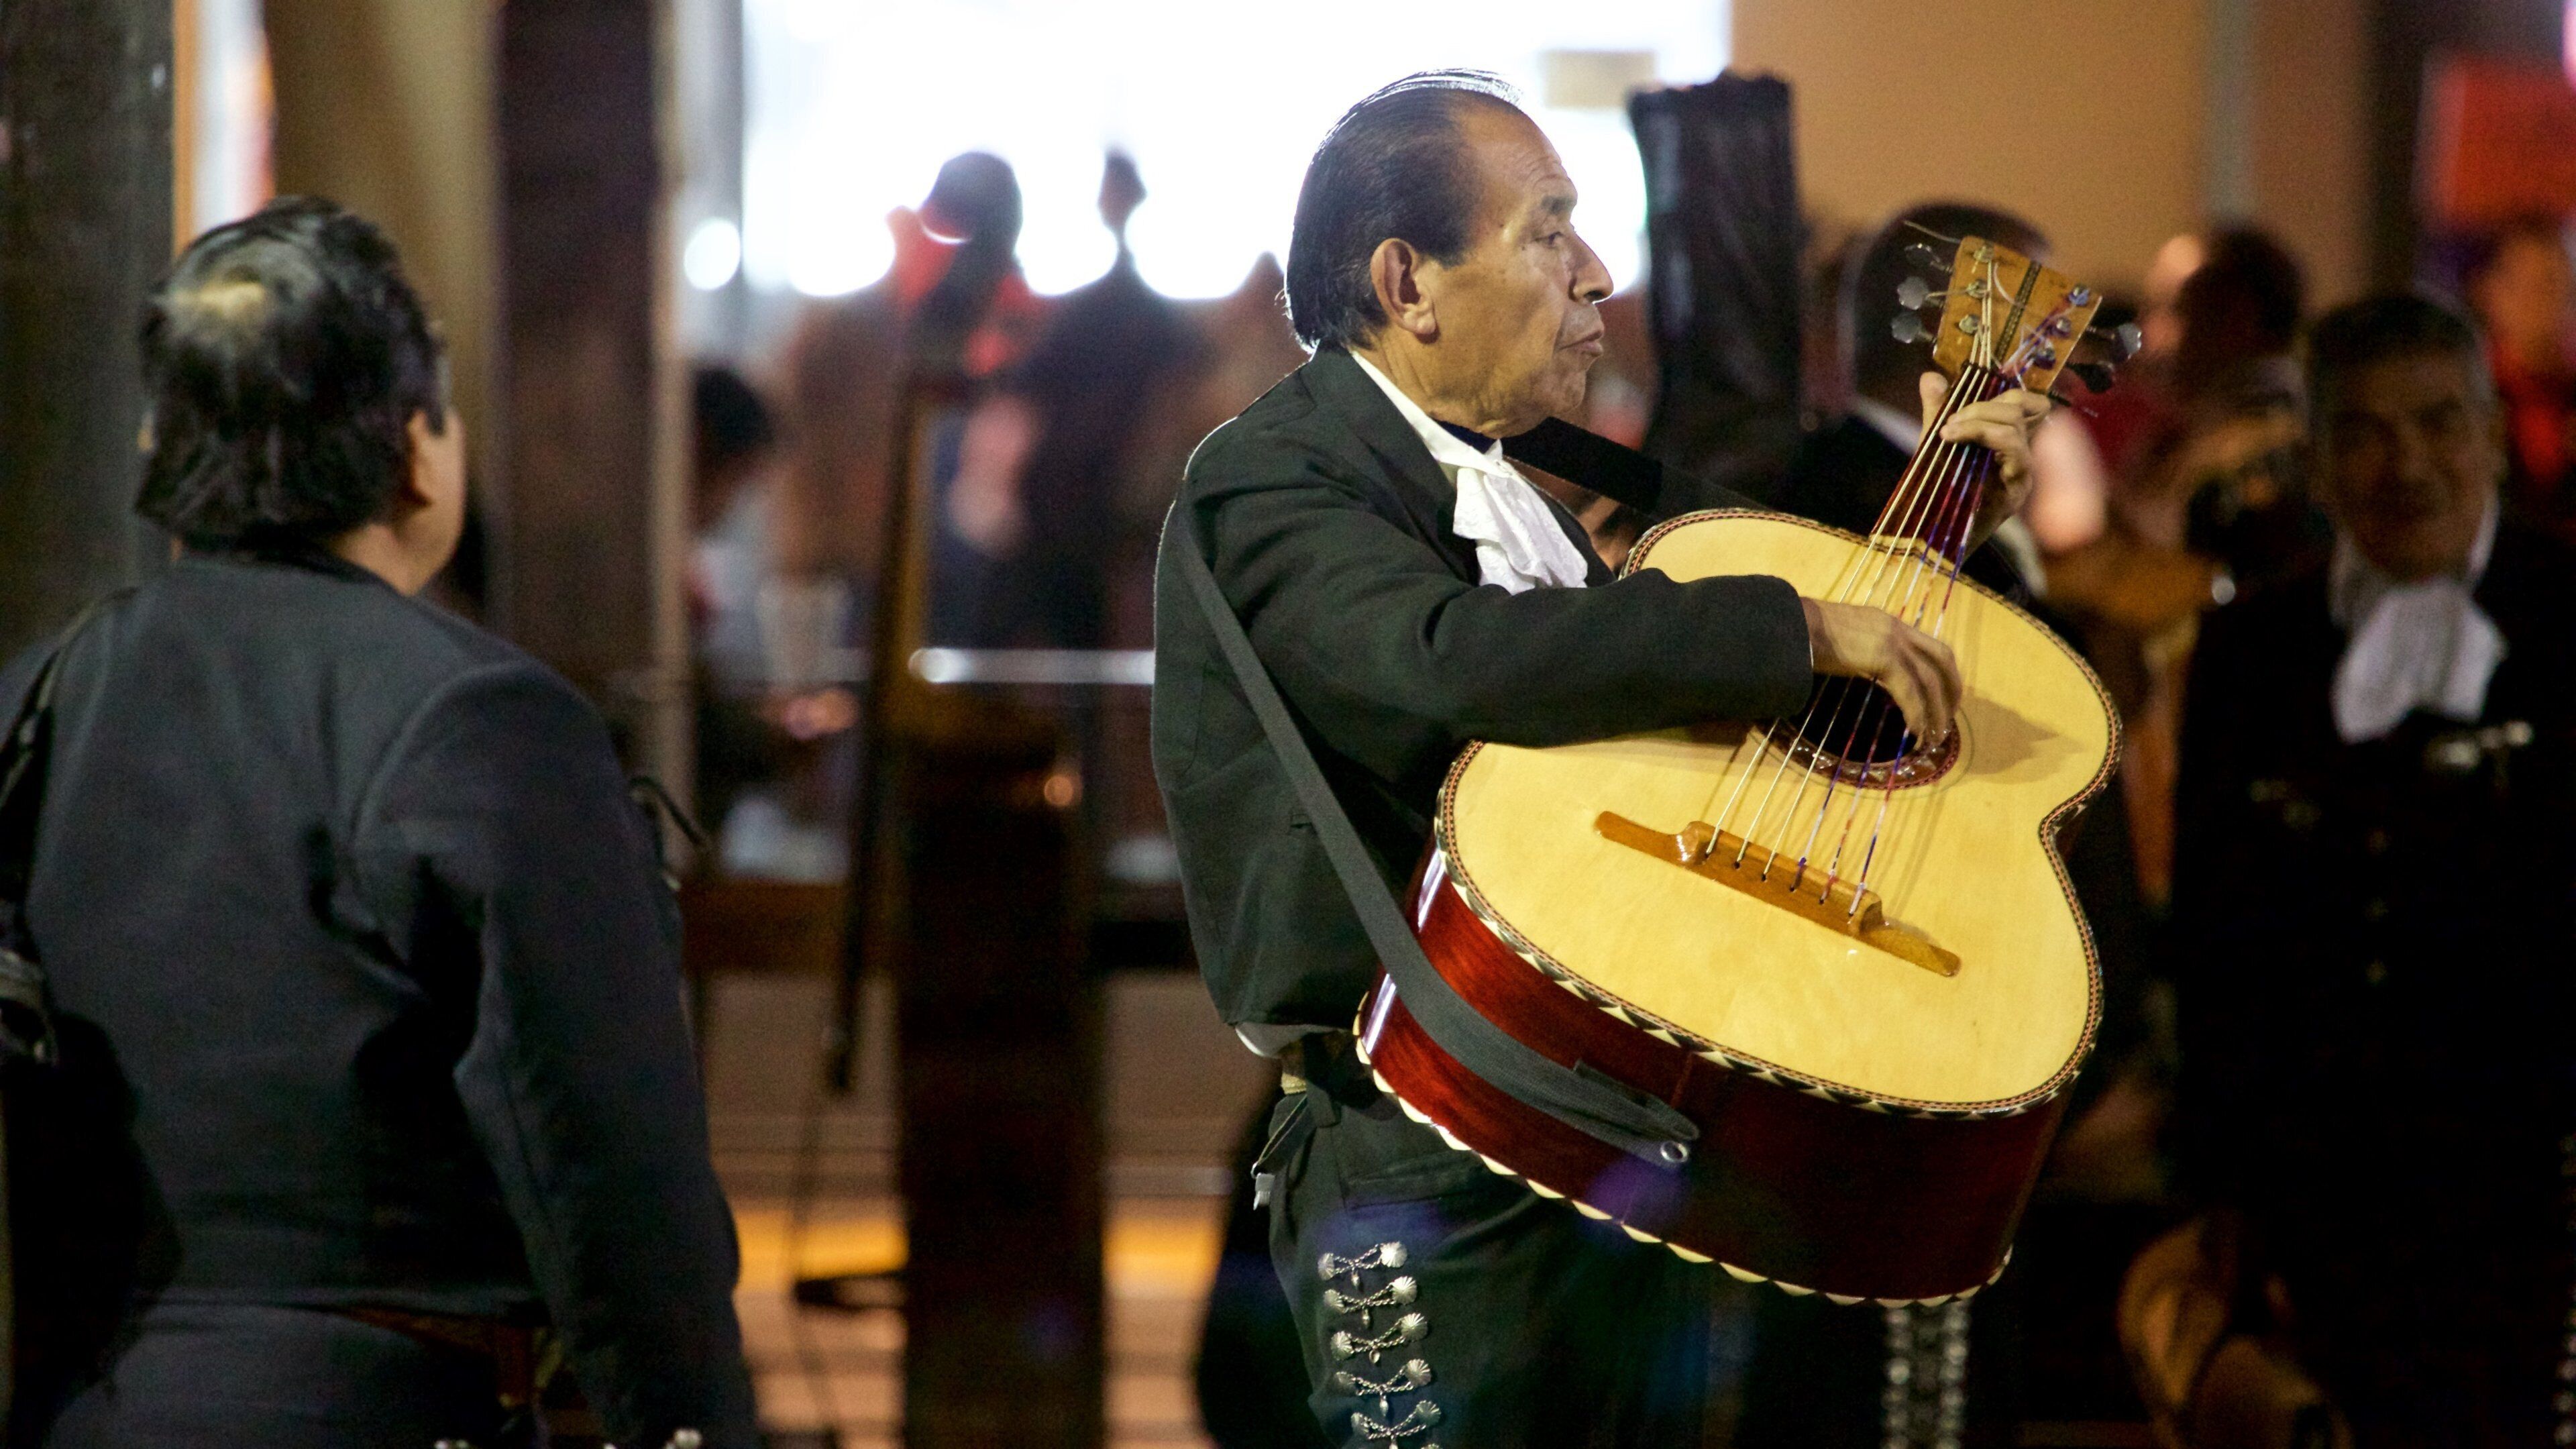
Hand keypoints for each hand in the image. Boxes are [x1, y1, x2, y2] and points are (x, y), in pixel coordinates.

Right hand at [1802, 597, 1961, 742]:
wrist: (1791, 626)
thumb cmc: (1806, 633)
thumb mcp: (1844, 638)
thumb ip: (1863, 651)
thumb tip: (1865, 669)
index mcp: (1889, 623)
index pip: (1931, 647)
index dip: (1944, 673)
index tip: (1943, 697)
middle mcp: (1897, 629)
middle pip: (1942, 660)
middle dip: (1951, 692)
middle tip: (1947, 721)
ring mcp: (1893, 642)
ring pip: (1930, 680)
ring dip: (1936, 711)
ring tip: (1933, 736)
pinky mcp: (1884, 658)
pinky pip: (1909, 692)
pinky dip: (1916, 713)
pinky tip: (1913, 731)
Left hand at [1921, 372, 2049, 551]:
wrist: (1933, 539)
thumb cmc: (1939, 494)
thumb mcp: (1936, 446)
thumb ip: (1938, 411)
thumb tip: (1931, 376)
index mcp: (2009, 441)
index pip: (2024, 401)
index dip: (1997, 393)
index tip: (1959, 403)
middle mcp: (2022, 454)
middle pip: (2019, 406)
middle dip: (1979, 406)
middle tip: (1948, 423)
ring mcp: (2023, 472)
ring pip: (2015, 425)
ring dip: (1977, 419)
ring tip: (1947, 432)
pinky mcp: (2017, 489)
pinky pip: (2015, 451)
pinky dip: (1983, 435)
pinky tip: (1953, 439)